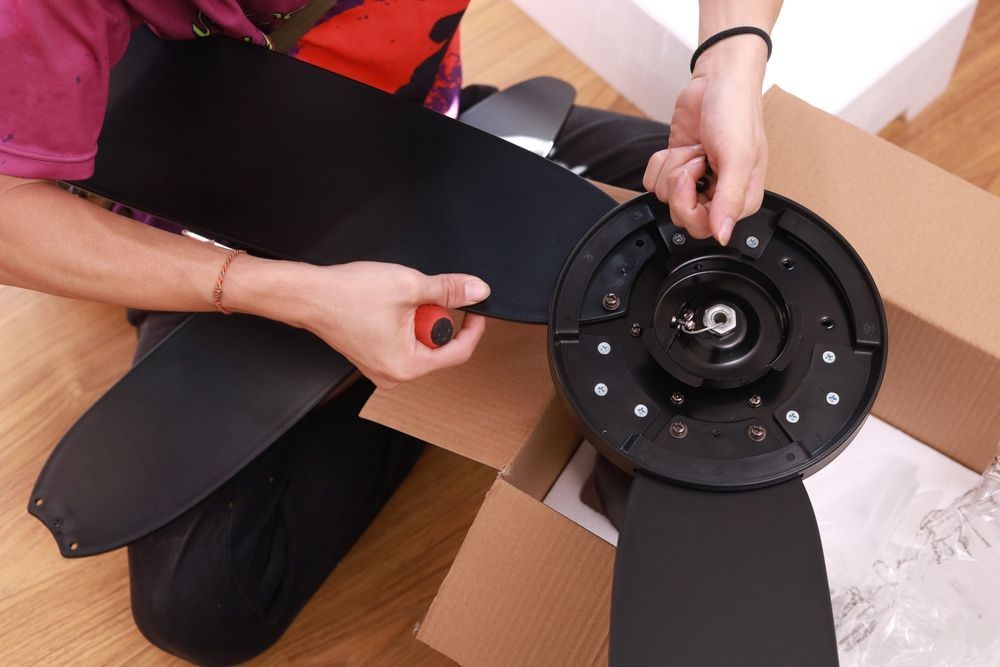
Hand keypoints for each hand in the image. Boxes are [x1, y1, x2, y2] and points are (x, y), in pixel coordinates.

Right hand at [247, 260, 489, 387]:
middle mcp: (395, 376)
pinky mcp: (374, 358)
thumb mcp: (409, 286)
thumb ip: (449, 290)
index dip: (472, 327)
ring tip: (397, 302)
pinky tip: (387, 308)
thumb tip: (476, 291)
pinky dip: (404, 322)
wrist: (310, 295)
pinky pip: (403, 341)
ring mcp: (383, 369)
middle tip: (418, 297)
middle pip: (438, 346)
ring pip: (420, 342)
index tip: (476, 307)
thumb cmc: (348, 295)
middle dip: (435, 317)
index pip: (459, 353)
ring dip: (418, 318)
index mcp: (406, 367)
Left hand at [643, 37, 768, 244]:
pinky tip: (679, 147)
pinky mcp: (677, 168)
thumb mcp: (738, 156)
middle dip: (680, 185)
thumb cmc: (736, 112)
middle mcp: (718, 195)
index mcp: (741, 200)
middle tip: (695, 160)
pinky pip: (653, 182)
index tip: (698, 175)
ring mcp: (696, 182)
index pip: (706, 228)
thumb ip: (730, 199)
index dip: (692, 206)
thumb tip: (722, 236)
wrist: (718, 79)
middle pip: (682, 217)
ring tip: (694, 148)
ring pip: (665, 198)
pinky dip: (660, 162)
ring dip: (674, 167)